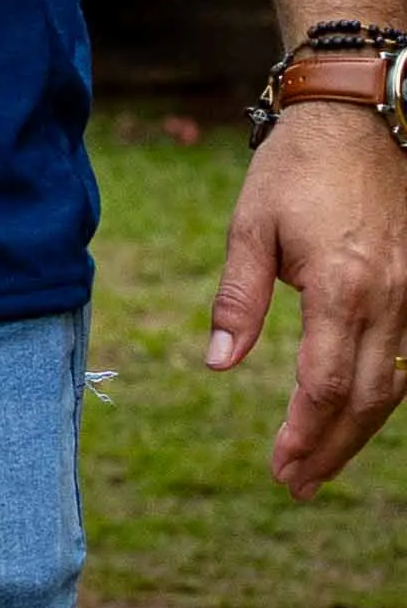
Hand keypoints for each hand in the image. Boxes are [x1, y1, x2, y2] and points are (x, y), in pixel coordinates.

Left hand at [207, 102, 406, 493]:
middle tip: (296, 486)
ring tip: (318, 467)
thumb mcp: (249, 229)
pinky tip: (355, 418)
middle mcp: (392, 298)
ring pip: (395, 385)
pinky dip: (383, 396)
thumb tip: (219, 365)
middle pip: (368, 398)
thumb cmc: (295, 171)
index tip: (279, 466)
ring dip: (359, 432)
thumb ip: (237, 301)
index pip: (326, 383)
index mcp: (343, 286)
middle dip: (331, 447)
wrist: (359, 121)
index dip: (305, 432)